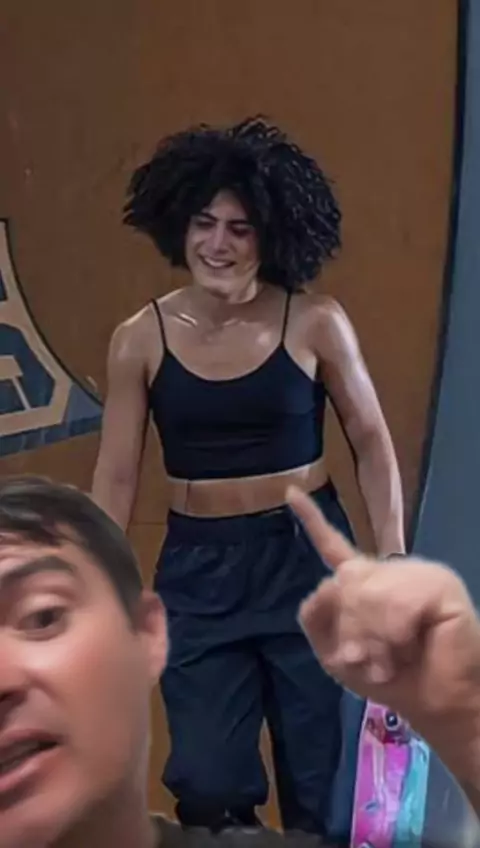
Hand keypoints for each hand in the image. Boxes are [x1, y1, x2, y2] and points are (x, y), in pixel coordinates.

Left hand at [287, 486, 479, 732]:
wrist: (437, 705)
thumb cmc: (391, 680)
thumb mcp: (335, 653)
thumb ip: (316, 615)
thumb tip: (330, 580)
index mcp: (364, 582)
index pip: (331, 545)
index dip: (310, 519)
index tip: (290, 492)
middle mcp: (388, 571)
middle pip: (343, 582)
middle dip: (350, 630)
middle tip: (369, 660)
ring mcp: (414, 573)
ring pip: (368, 593)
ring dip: (374, 638)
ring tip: (389, 660)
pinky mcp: (440, 584)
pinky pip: (398, 603)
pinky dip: (396, 635)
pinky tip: (409, 647)